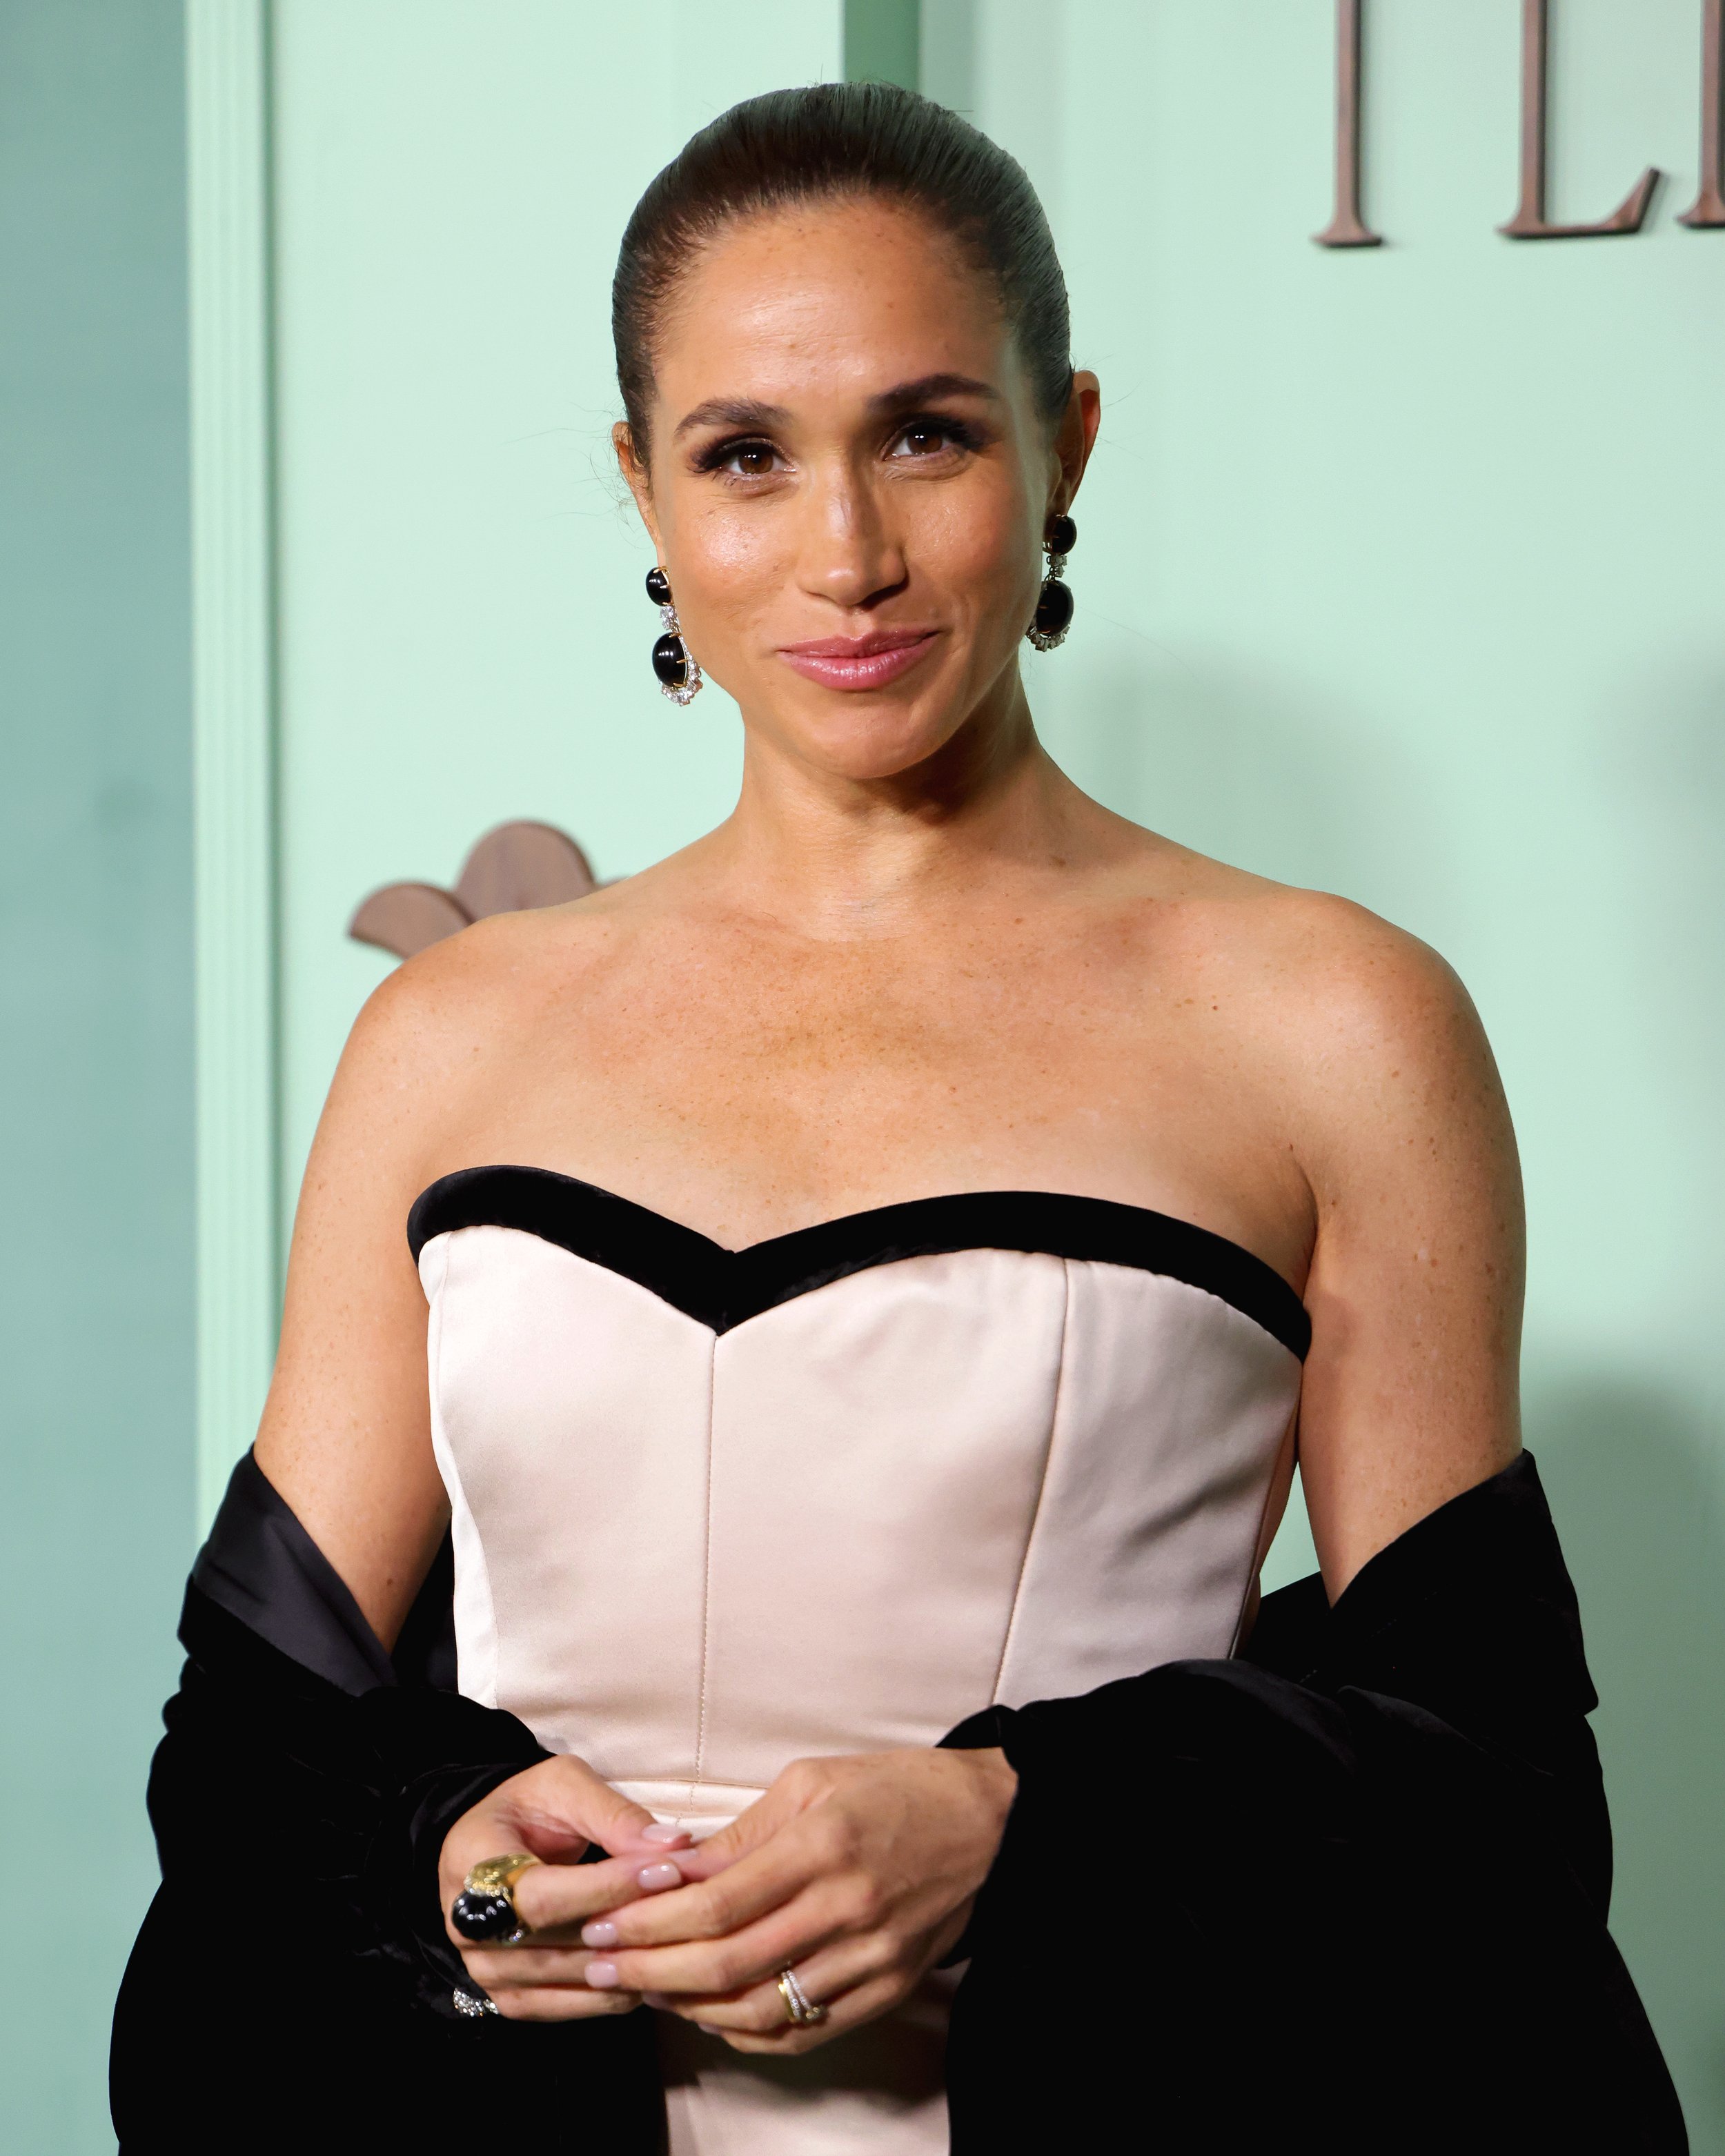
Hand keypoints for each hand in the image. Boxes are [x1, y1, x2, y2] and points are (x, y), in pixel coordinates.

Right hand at [438, 1756, 693, 2019]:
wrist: (493, 1846)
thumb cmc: (532, 1808)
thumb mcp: (565, 1786)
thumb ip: (614, 1815)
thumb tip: (674, 1847)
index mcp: (471, 1864)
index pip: (543, 1893)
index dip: (608, 1886)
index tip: (670, 1870)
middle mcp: (466, 1928)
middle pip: (556, 1944)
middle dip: (629, 1924)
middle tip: (691, 1904)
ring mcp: (486, 1971)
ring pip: (569, 1981)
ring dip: (630, 1961)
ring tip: (683, 1934)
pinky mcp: (511, 1998)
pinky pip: (570, 2008)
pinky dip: (616, 1991)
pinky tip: (655, 1966)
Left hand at [572, 1747, 1017, 2053]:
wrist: (990, 1824)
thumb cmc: (897, 1789)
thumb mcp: (813, 1782)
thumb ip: (743, 1833)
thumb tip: (675, 1870)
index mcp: (821, 1846)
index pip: (715, 1902)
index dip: (648, 1920)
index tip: (602, 1922)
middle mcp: (844, 1908)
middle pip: (726, 1963)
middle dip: (650, 1970)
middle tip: (602, 1964)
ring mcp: (869, 1958)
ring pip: (760, 2008)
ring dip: (689, 2006)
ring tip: (645, 1989)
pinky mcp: (887, 1990)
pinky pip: (804, 2030)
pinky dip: (747, 2032)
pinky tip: (711, 2013)